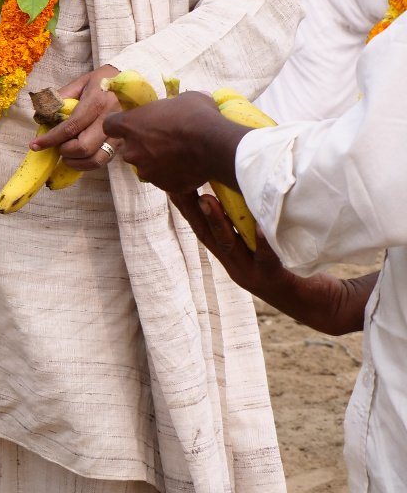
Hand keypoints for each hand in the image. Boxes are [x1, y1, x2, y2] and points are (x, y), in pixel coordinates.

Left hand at [29, 65, 120, 171]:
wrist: (130, 83)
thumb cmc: (100, 82)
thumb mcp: (79, 83)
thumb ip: (59, 98)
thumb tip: (40, 116)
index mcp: (98, 102)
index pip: (71, 127)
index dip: (51, 139)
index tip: (35, 145)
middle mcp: (110, 120)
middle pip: (84, 147)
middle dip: (65, 151)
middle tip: (56, 147)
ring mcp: (119, 133)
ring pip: (96, 159)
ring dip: (75, 162)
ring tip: (65, 154)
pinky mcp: (121, 143)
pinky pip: (103, 160)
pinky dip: (86, 164)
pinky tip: (77, 158)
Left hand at [102, 92, 245, 190]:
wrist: (215, 144)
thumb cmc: (196, 115)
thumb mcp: (183, 99)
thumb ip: (172, 105)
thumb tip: (183, 105)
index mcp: (130, 125)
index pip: (110, 125)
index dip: (120, 125)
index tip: (132, 124)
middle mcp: (132, 151)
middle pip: (130, 148)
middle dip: (143, 145)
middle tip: (165, 140)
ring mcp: (146, 171)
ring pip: (147, 166)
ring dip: (158, 161)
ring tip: (180, 155)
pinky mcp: (163, 185)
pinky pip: (164, 179)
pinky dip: (173, 174)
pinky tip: (189, 167)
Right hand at [170, 187, 373, 335]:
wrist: (321, 307)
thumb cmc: (296, 270)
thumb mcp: (268, 247)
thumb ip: (254, 227)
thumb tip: (247, 192)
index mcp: (232, 258)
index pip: (202, 230)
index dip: (186, 209)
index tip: (172, 185)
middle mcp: (236, 266)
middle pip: (207, 236)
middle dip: (191, 210)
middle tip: (178, 186)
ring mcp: (252, 274)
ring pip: (230, 246)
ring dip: (217, 222)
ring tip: (207, 199)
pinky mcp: (275, 279)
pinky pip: (267, 259)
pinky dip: (263, 244)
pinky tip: (261, 229)